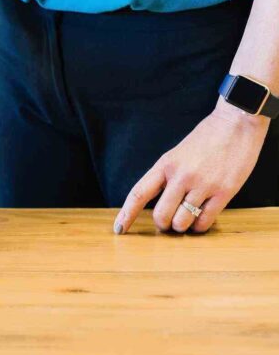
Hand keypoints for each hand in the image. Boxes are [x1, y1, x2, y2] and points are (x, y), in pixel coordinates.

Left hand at [115, 101, 269, 234]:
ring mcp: (203, 184)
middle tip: (168, 224)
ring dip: (182, 227)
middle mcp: (181, 176)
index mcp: (164, 165)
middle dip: (163, 225)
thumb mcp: (176, 155)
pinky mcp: (224, 192)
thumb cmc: (205, 140)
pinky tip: (200, 221)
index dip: (126, 214)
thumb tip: (155, 203)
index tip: (118, 229)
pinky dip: (200, 226)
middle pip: (161, 214)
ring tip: (186, 222)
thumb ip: (165, 176)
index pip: (139, 193)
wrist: (236, 124)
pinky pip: (205, 220)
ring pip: (182, 221)